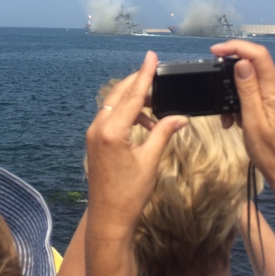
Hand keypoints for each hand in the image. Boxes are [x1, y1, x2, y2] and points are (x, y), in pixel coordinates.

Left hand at [86, 50, 186, 242]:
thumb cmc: (130, 194)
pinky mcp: (94, 141)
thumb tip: (180, 117)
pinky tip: (144, 123)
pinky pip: (110, 116)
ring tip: (155, 105)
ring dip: (133, 100)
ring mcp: (93, 134)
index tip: (151, 56)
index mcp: (112, 131)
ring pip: (113, 105)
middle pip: (119, 95)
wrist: (108, 219)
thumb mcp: (150, 161)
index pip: (132, 95)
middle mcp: (98, 128)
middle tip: (157, 76)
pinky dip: (126, 113)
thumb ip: (163, 133)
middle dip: (138, 83)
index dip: (144, 74)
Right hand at [210, 40, 274, 191]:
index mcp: (274, 90)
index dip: (236, 46)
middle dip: (231, 65)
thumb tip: (241, 62)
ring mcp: (273, 98)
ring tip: (223, 112)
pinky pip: (251, 95)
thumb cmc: (270, 152)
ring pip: (249, 79)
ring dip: (231, 89)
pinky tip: (230, 120)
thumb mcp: (253, 120)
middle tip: (212, 76)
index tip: (214, 51)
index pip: (258, 55)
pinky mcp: (269, 107)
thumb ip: (247, 90)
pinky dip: (237, 102)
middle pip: (254, 62)